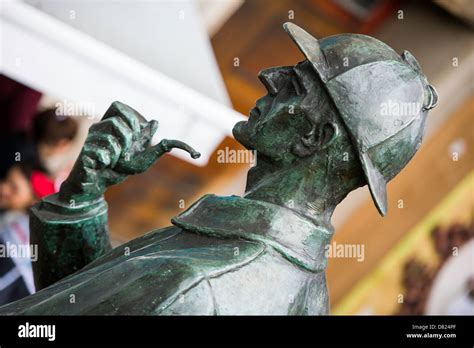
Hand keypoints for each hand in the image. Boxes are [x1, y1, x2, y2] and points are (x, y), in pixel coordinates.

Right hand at [59, 101, 199, 202]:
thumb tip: (156, 122)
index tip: (136, 133)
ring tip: (113, 161)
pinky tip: (103, 165)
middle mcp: (99, 128)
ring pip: (109, 139)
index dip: (129, 117)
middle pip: (115, 121)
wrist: (100, 185)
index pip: (117, 105)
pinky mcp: (85, 151)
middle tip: (124, 152)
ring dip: (118, 154)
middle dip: (127, 139)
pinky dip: (109, 162)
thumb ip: (151, 143)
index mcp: (111, 125)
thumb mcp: (141, 158)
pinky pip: (102, 153)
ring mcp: (90, 139)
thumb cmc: (119, 169)